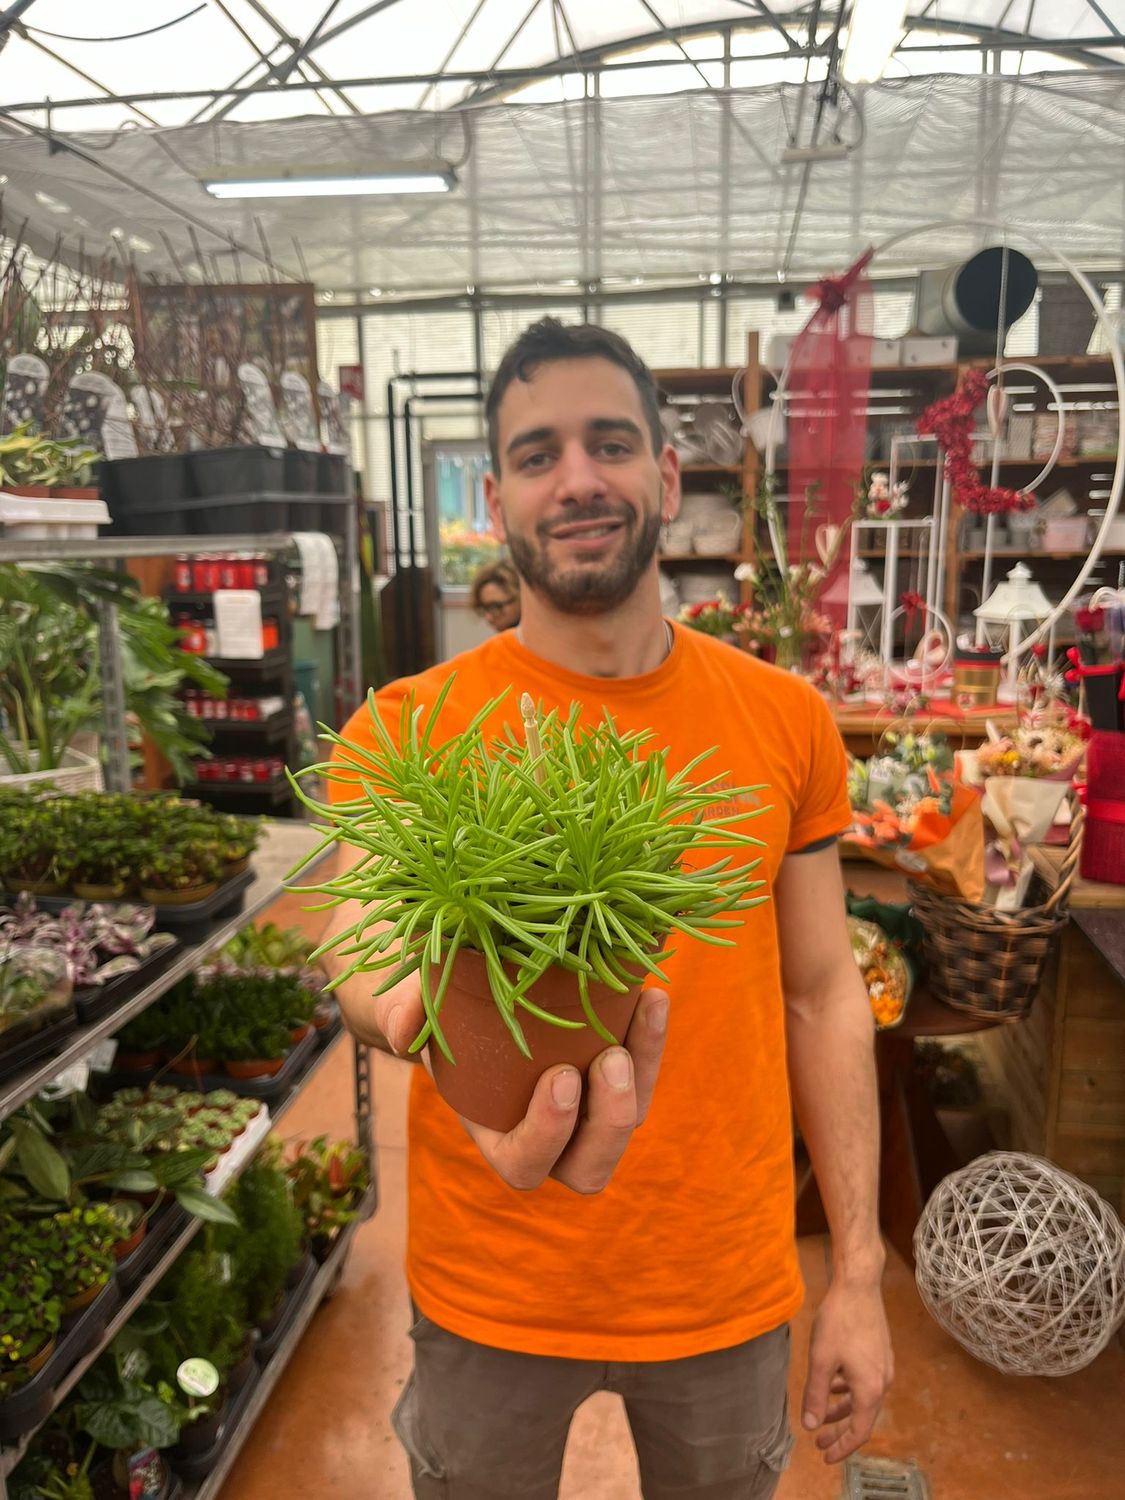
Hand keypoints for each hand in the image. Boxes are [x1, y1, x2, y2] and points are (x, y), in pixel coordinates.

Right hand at [377, 979, 669, 1194]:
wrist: (458, 994)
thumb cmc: (429, 1011)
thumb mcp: (406, 1010)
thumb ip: (401, 1018)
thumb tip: (405, 1028)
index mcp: (495, 1137)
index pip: (526, 1163)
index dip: (548, 1133)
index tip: (560, 1077)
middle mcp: (547, 1138)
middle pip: (590, 1164)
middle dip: (609, 1118)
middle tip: (610, 1058)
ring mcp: (584, 1110)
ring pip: (629, 1119)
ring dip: (644, 1071)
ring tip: (644, 1009)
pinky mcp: (610, 1075)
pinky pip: (642, 1071)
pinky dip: (651, 1037)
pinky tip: (653, 995)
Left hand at [801, 1277, 892, 1463]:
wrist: (859, 1286)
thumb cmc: (839, 1322)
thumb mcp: (821, 1361)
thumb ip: (816, 1396)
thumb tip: (810, 1426)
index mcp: (870, 1389)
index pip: (858, 1432)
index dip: (842, 1447)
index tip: (824, 1456)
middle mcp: (882, 1382)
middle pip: (862, 1418)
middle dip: (840, 1432)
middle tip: (819, 1441)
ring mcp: (884, 1366)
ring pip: (863, 1399)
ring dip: (843, 1410)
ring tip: (821, 1415)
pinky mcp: (880, 1352)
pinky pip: (865, 1382)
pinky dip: (849, 1391)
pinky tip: (833, 1384)